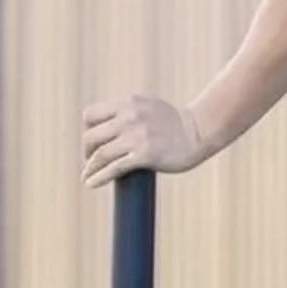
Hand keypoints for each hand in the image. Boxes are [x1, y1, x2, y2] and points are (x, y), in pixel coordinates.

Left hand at [81, 94, 206, 188]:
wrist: (199, 132)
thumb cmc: (175, 124)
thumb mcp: (147, 107)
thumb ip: (127, 112)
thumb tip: (108, 127)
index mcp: (127, 103)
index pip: (90, 115)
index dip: (87, 130)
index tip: (94, 144)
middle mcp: (128, 116)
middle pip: (91, 136)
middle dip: (87, 152)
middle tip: (91, 162)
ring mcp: (136, 136)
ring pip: (100, 154)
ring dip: (90, 168)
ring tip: (87, 177)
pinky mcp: (145, 154)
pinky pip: (113, 168)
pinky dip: (98, 177)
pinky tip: (91, 184)